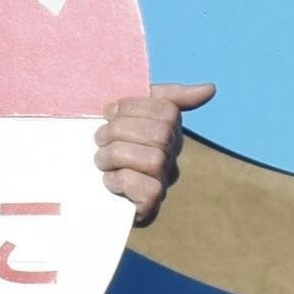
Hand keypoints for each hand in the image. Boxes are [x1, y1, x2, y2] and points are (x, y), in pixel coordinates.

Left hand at [94, 81, 214, 225]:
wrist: (82, 187)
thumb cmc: (109, 142)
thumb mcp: (131, 111)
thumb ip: (166, 96)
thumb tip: (210, 89)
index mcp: (168, 129)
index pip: (167, 110)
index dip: (133, 107)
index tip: (109, 112)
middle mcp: (171, 155)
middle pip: (160, 134)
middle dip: (120, 131)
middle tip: (100, 138)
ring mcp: (163, 181)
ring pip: (154, 160)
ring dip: (116, 155)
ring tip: (101, 159)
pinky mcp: (151, 205)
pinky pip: (148, 189)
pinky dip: (121, 181)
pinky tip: (109, 180)